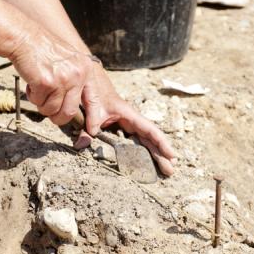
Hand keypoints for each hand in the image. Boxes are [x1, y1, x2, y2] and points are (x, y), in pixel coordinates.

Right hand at [10, 28, 87, 125]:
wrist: (24, 37)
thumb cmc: (43, 49)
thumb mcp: (69, 60)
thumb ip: (75, 80)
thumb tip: (74, 108)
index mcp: (85, 69)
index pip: (94, 99)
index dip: (94, 118)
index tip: (92, 130)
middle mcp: (77, 75)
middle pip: (70, 112)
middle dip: (58, 117)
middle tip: (49, 112)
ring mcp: (63, 79)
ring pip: (52, 110)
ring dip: (42, 105)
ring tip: (38, 89)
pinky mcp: (46, 83)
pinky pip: (39, 102)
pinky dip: (32, 96)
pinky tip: (32, 82)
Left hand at [75, 59, 176, 176]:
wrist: (92, 82)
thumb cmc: (96, 93)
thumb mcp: (92, 109)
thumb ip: (87, 127)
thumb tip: (81, 146)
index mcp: (130, 115)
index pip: (150, 130)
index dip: (161, 143)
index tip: (172, 155)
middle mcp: (133, 122)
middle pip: (151, 140)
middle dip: (161, 155)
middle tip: (170, 171)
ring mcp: (129, 127)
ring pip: (145, 143)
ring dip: (155, 156)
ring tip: (166, 171)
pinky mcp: (122, 130)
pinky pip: (135, 143)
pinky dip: (142, 153)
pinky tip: (148, 164)